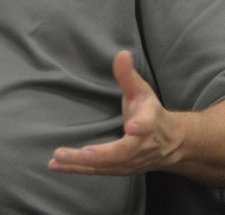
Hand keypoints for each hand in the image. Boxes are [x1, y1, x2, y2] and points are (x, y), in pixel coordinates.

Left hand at [48, 50, 177, 175]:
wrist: (170, 144)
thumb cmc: (151, 113)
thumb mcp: (143, 92)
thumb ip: (129, 75)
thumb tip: (122, 53)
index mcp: (150, 124)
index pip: (147, 125)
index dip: (140, 126)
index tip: (132, 127)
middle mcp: (140, 147)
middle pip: (121, 153)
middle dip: (99, 154)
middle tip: (81, 152)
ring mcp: (128, 162)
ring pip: (105, 166)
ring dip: (80, 164)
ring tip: (57, 158)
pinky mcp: (117, 169)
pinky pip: (95, 171)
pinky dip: (75, 169)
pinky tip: (55, 165)